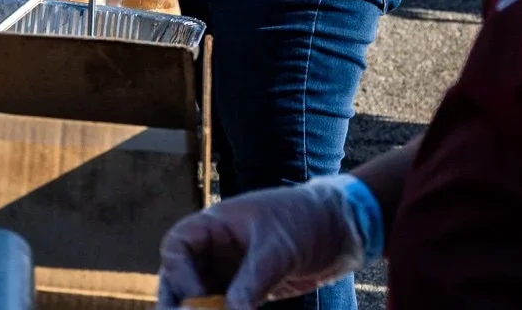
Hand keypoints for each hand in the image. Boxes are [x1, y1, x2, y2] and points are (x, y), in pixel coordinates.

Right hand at [157, 177, 373, 309]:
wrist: (344, 228)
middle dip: (177, 301)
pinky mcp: (251, 289)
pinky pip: (228, 307)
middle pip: (181, 276)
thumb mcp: (277, 249)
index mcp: (215, 224)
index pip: (178, 247)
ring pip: (202, 296)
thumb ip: (252, 281)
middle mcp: (217, 248)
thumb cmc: (306, 220)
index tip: (198, 298)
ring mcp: (232, 269)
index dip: (179, 273)